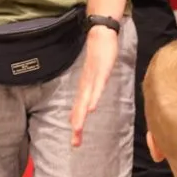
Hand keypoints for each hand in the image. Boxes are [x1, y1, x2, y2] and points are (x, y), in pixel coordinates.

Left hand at [71, 26, 118, 147]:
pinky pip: (97, 87)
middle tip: (75, 143)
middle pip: (80, 108)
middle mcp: (86, 84)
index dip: (76, 125)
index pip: (79, 109)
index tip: (75, 141)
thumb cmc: (98, 54)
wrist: (100, 33)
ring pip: (86, 100)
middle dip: (77, 125)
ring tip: (78, 129)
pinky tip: (92, 107)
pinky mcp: (102, 71)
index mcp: (85, 87)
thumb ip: (91, 88)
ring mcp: (93, 78)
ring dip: (81, 115)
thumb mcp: (95, 74)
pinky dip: (94, 97)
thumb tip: (89, 102)